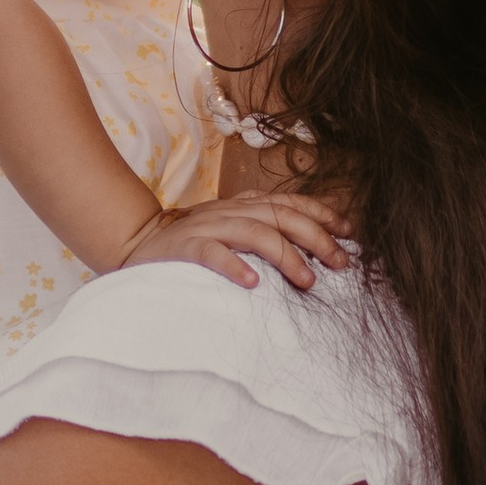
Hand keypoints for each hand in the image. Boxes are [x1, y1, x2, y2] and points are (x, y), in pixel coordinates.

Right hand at [118, 190, 352, 290]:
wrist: (136, 243)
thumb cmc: (193, 245)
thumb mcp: (231, 231)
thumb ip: (264, 232)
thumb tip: (313, 249)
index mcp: (242, 205)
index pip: (289, 202)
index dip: (322, 213)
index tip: (350, 232)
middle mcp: (228, 211)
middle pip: (280, 215)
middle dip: (316, 237)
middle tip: (340, 263)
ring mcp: (206, 227)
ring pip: (254, 232)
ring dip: (285, 255)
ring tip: (307, 279)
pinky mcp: (184, 248)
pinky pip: (211, 253)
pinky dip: (234, 265)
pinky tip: (253, 282)